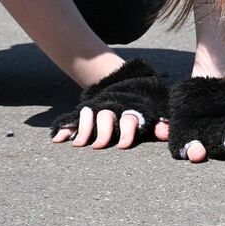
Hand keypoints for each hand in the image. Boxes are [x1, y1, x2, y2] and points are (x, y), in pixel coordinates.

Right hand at [51, 58, 169, 149]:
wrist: (128, 79)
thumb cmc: (144, 102)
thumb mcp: (154, 110)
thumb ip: (159, 122)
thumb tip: (166, 134)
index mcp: (131, 109)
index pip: (129, 119)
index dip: (127, 132)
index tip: (123, 145)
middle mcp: (113, 109)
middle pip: (107, 117)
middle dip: (103, 131)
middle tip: (99, 146)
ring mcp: (98, 109)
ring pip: (89, 117)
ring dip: (83, 129)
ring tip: (78, 143)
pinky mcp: (86, 112)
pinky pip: (73, 119)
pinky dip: (65, 128)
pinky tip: (58, 139)